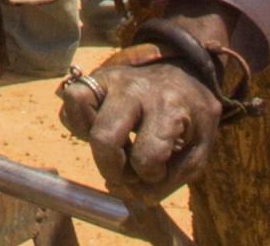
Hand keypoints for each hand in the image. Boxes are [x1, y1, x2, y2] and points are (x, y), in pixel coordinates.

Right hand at [59, 55, 224, 199]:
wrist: (186, 77)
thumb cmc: (191, 120)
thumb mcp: (197, 152)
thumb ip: (168, 181)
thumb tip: (130, 192)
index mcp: (170, 107)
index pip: (147, 157)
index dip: (151, 176)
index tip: (160, 170)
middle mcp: (137, 89)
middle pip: (104, 138)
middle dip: (113, 169)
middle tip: (128, 171)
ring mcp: (113, 79)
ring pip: (79, 107)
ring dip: (91, 140)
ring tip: (114, 146)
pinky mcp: (96, 77)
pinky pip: (72, 101)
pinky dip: (79, 123)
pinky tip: (102, 129)